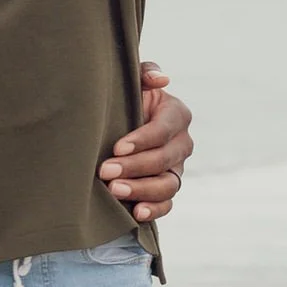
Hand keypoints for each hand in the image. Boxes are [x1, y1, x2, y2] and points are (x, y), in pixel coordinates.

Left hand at [101, 69, 190, 222]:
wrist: (114, 125)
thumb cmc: (123, 100)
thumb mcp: (132, 83)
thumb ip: (145, 74)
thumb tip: (162, 80)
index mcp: (176, 114)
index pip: (164, 129)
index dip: (142, 140)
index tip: (117, 147)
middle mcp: (181, 143)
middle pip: (164, 159)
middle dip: (134, 166)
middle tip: (105, 171)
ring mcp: (177, 169)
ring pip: (167, 184)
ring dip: (141, 189)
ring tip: (114, 190)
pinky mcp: (167, 190)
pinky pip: (168, 204)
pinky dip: (155, 210)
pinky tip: (137, 212)